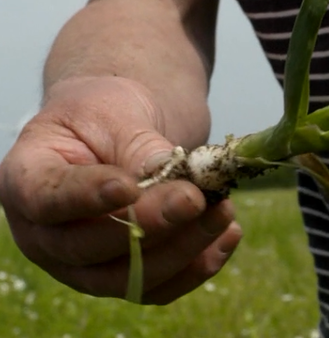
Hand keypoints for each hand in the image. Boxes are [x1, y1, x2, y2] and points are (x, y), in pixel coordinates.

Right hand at [0, 76, 240, 303]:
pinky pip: (159, 287)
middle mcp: (46, 233)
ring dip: (182, 249)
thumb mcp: (115, 112)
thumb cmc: (104, 114)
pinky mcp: (124, 275)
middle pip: (90, 247)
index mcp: (29, 180)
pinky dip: (197, 267)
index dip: (87, 196)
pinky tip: (228, 237)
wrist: (117, 128)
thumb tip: (173, 179)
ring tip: (223, 212)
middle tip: (194, 199)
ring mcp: (82, 264)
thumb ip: (138, 148)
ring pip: (129, 277)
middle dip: (150, 225)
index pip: (48, 198)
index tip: (129, 186)